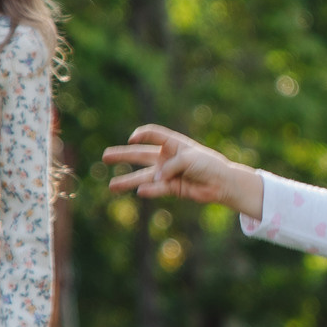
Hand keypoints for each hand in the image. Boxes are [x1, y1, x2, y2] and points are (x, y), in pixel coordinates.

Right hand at [101, 125, 263, 217]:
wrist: (221, 183)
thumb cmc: (208, 164)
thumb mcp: (189, 159)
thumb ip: (170, 166)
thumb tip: (156, 179)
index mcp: (172, 143)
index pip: (152, 134)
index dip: (142, 134)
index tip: (133, 138)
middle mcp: (166, 157)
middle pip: (140, 155)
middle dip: (122, 155)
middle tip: (105, 156)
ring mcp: (166, 173)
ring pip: (143, 176)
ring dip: (127, 181)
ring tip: (111, 186)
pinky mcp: (170, 188)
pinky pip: (156, 189)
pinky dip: (150, 190)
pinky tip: (140, 192)